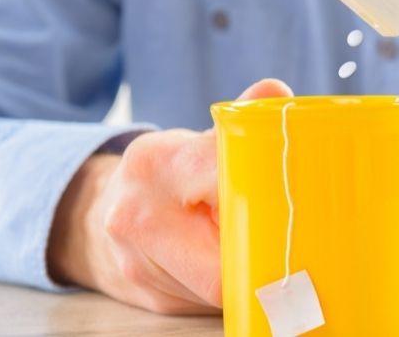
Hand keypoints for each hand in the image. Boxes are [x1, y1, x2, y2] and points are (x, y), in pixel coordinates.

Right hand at [48, 79, 293, 314]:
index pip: (225, 180)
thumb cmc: (166, 174)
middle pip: (225, 254)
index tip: (300, 206)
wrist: (97, 213)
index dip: (266, 199)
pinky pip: (210, 304)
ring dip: (253, 276)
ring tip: (273, 257)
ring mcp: (138, 264)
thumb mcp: (195, 141)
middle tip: (301, 247)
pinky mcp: (152, 299)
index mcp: (157, 163)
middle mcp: (137, 215)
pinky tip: (244, 275)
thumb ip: (239, 121)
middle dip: (264, 253)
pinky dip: (235, 291)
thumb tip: (277, 94)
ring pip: (221, 287)